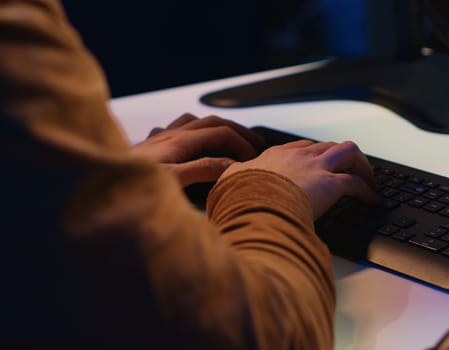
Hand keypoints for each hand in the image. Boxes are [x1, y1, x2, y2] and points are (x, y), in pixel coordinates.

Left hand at [131, 114, 263, 186]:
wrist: (92, 187)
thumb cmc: (128, 187)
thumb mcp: (172, 181)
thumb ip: (203, 170)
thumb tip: (232, 164)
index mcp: (179, 140)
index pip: (221, 132)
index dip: (242, 143)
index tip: (255, 160)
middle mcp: (169, 134)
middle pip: (212, 122)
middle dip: (237, 130)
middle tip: (255, 144)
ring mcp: (157, 138)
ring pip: (194, 122)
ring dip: (216, 127)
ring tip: (229, 140)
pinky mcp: (148, 147)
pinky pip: (176, 129)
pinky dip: (193, 133)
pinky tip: (190, 145)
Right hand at [220, 139, 377, 218]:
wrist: (251, 203)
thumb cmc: (239, 196)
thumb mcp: (227, 181)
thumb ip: (228, 174)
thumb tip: (221, 175)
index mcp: (276, 156)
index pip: (301, 149)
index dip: (313, 157)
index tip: (318, 167)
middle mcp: (299, 156)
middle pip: (328, 146)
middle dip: (341, 158)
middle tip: (349, 171)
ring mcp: (316, 168)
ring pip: (348, 152)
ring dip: (360, 165)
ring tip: (367, 180)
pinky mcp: (330, 184)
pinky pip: (356, 183)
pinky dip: (367, 191)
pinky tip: (371, 201)